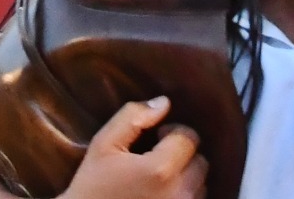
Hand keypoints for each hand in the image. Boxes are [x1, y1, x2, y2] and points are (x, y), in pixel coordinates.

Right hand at [62, 96, 204, 198]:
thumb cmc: (93, 185)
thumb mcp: (103, 145)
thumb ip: (133, 117)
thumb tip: (164, 103)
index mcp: (160, 170)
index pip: (189, 137)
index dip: (173, 132)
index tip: (157, 137)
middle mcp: (178, 194)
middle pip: (200, 163)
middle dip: (183, 155)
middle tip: (160, 158)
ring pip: (201, 186)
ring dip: (186, 177)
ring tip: (161, 179)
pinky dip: (184, 195)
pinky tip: (162, 194)